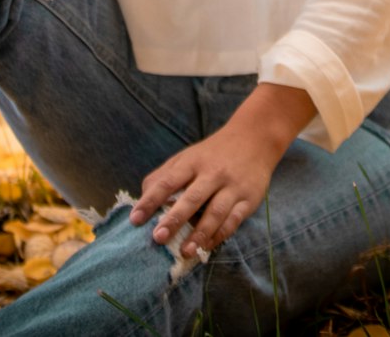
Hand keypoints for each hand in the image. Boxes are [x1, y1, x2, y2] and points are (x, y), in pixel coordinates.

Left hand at [128, 119, 282, 258]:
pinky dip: (219, 236)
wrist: (254, 138)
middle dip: (175, 219)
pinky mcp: (248, 199)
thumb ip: (165, 176)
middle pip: (192, 198)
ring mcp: (232, 187)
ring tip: (183, 251)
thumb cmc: (212, 153)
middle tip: (158, 238)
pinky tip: (206, 247)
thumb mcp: (187, 157)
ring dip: (199, 234)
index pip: (168, 181)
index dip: (151, 200)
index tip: (135, 219)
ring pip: (215, 213)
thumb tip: (142, 200)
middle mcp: (213, 173)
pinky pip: (233, 221)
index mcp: (193, 161)